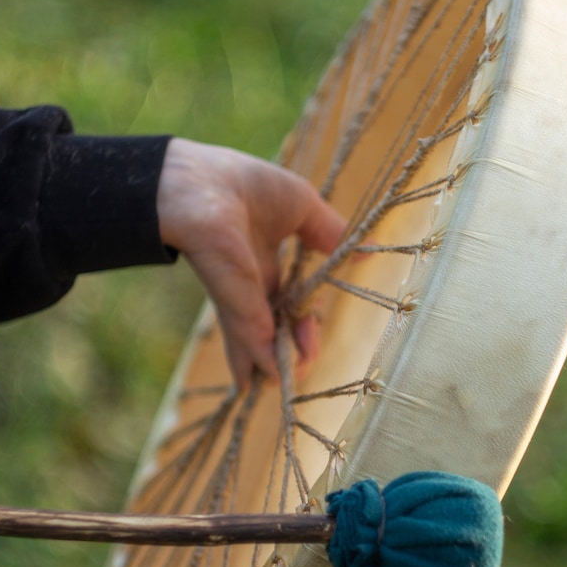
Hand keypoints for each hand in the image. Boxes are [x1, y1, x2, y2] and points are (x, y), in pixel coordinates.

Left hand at [156, 138, 345, 388]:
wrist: (200, 181)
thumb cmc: (245, 183)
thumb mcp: (301, 206)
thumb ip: (330, 232)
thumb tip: (366, 252)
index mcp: (265, 265)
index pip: (290, 305)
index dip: (305, 322)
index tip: (316, 326)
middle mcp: (249, 287)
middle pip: (274, 330)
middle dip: (292, 350)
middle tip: (305, 361)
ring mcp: (238, 296)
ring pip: (257, 340)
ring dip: (272, 365)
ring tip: (282, 386)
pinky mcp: (230, 298)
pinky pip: (252, 332)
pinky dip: (261, 354)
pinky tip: (268, 375)